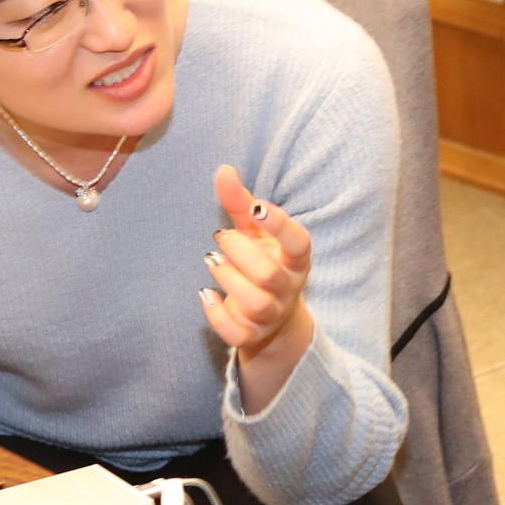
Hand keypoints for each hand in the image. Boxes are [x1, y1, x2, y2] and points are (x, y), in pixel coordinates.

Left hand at [201, 164, 315, 410]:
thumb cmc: (263, 261)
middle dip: (240, 252)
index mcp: (296, 259)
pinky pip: (236, 333)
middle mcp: (288, 288)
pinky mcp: (250, 335)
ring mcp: (271, 315)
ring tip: (213, 262)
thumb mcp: (256, 233)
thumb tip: (223, 169)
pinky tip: (205, 295)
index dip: (281, 226)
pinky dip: (217, 315)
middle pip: (269, 275)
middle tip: (221, 237)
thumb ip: (241, 204)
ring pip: (255, 303)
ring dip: (228, 279)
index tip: (258, 209)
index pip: (299, 243)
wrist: (273, 318)